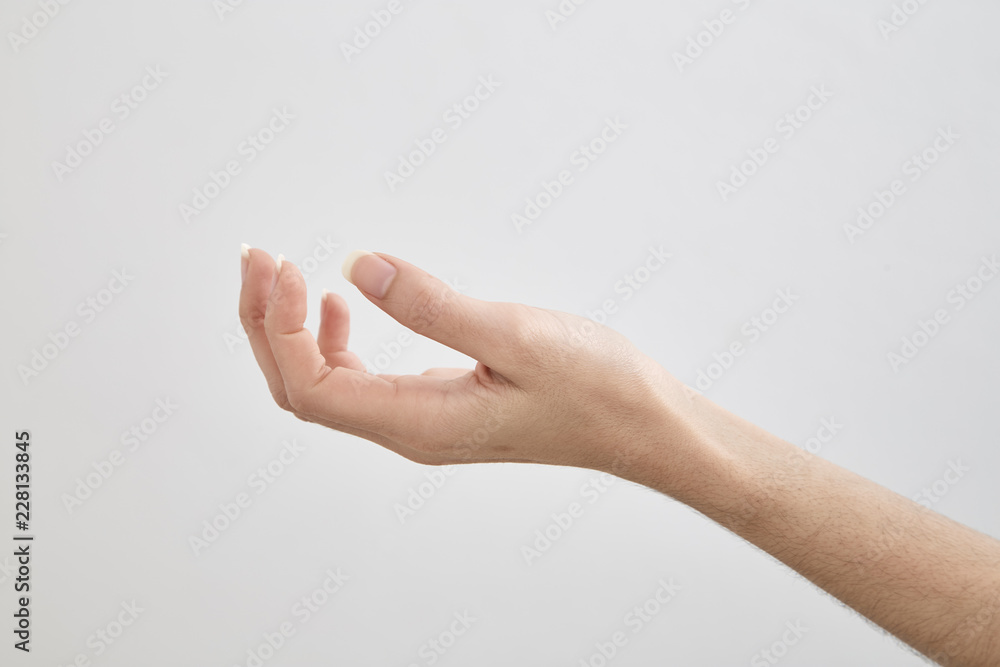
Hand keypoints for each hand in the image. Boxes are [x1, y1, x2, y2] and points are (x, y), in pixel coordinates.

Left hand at [238, 246, 687, 472]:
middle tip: (259, 256)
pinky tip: (341, 305)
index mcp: (419, 424)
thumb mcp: (517, 336)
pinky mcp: (436, 405)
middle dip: (267, 325)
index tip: (285, 265)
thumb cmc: (594, 387)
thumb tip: (358, 266)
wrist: (640, 425)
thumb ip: (432, 306)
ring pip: (325, 384)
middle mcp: (408, 432)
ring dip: (293, 330)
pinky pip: (359, 380)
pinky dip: (334, 340)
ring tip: (285, 274)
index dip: (278, 329)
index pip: (311, 388)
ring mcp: (420, 422)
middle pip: (302, 389)